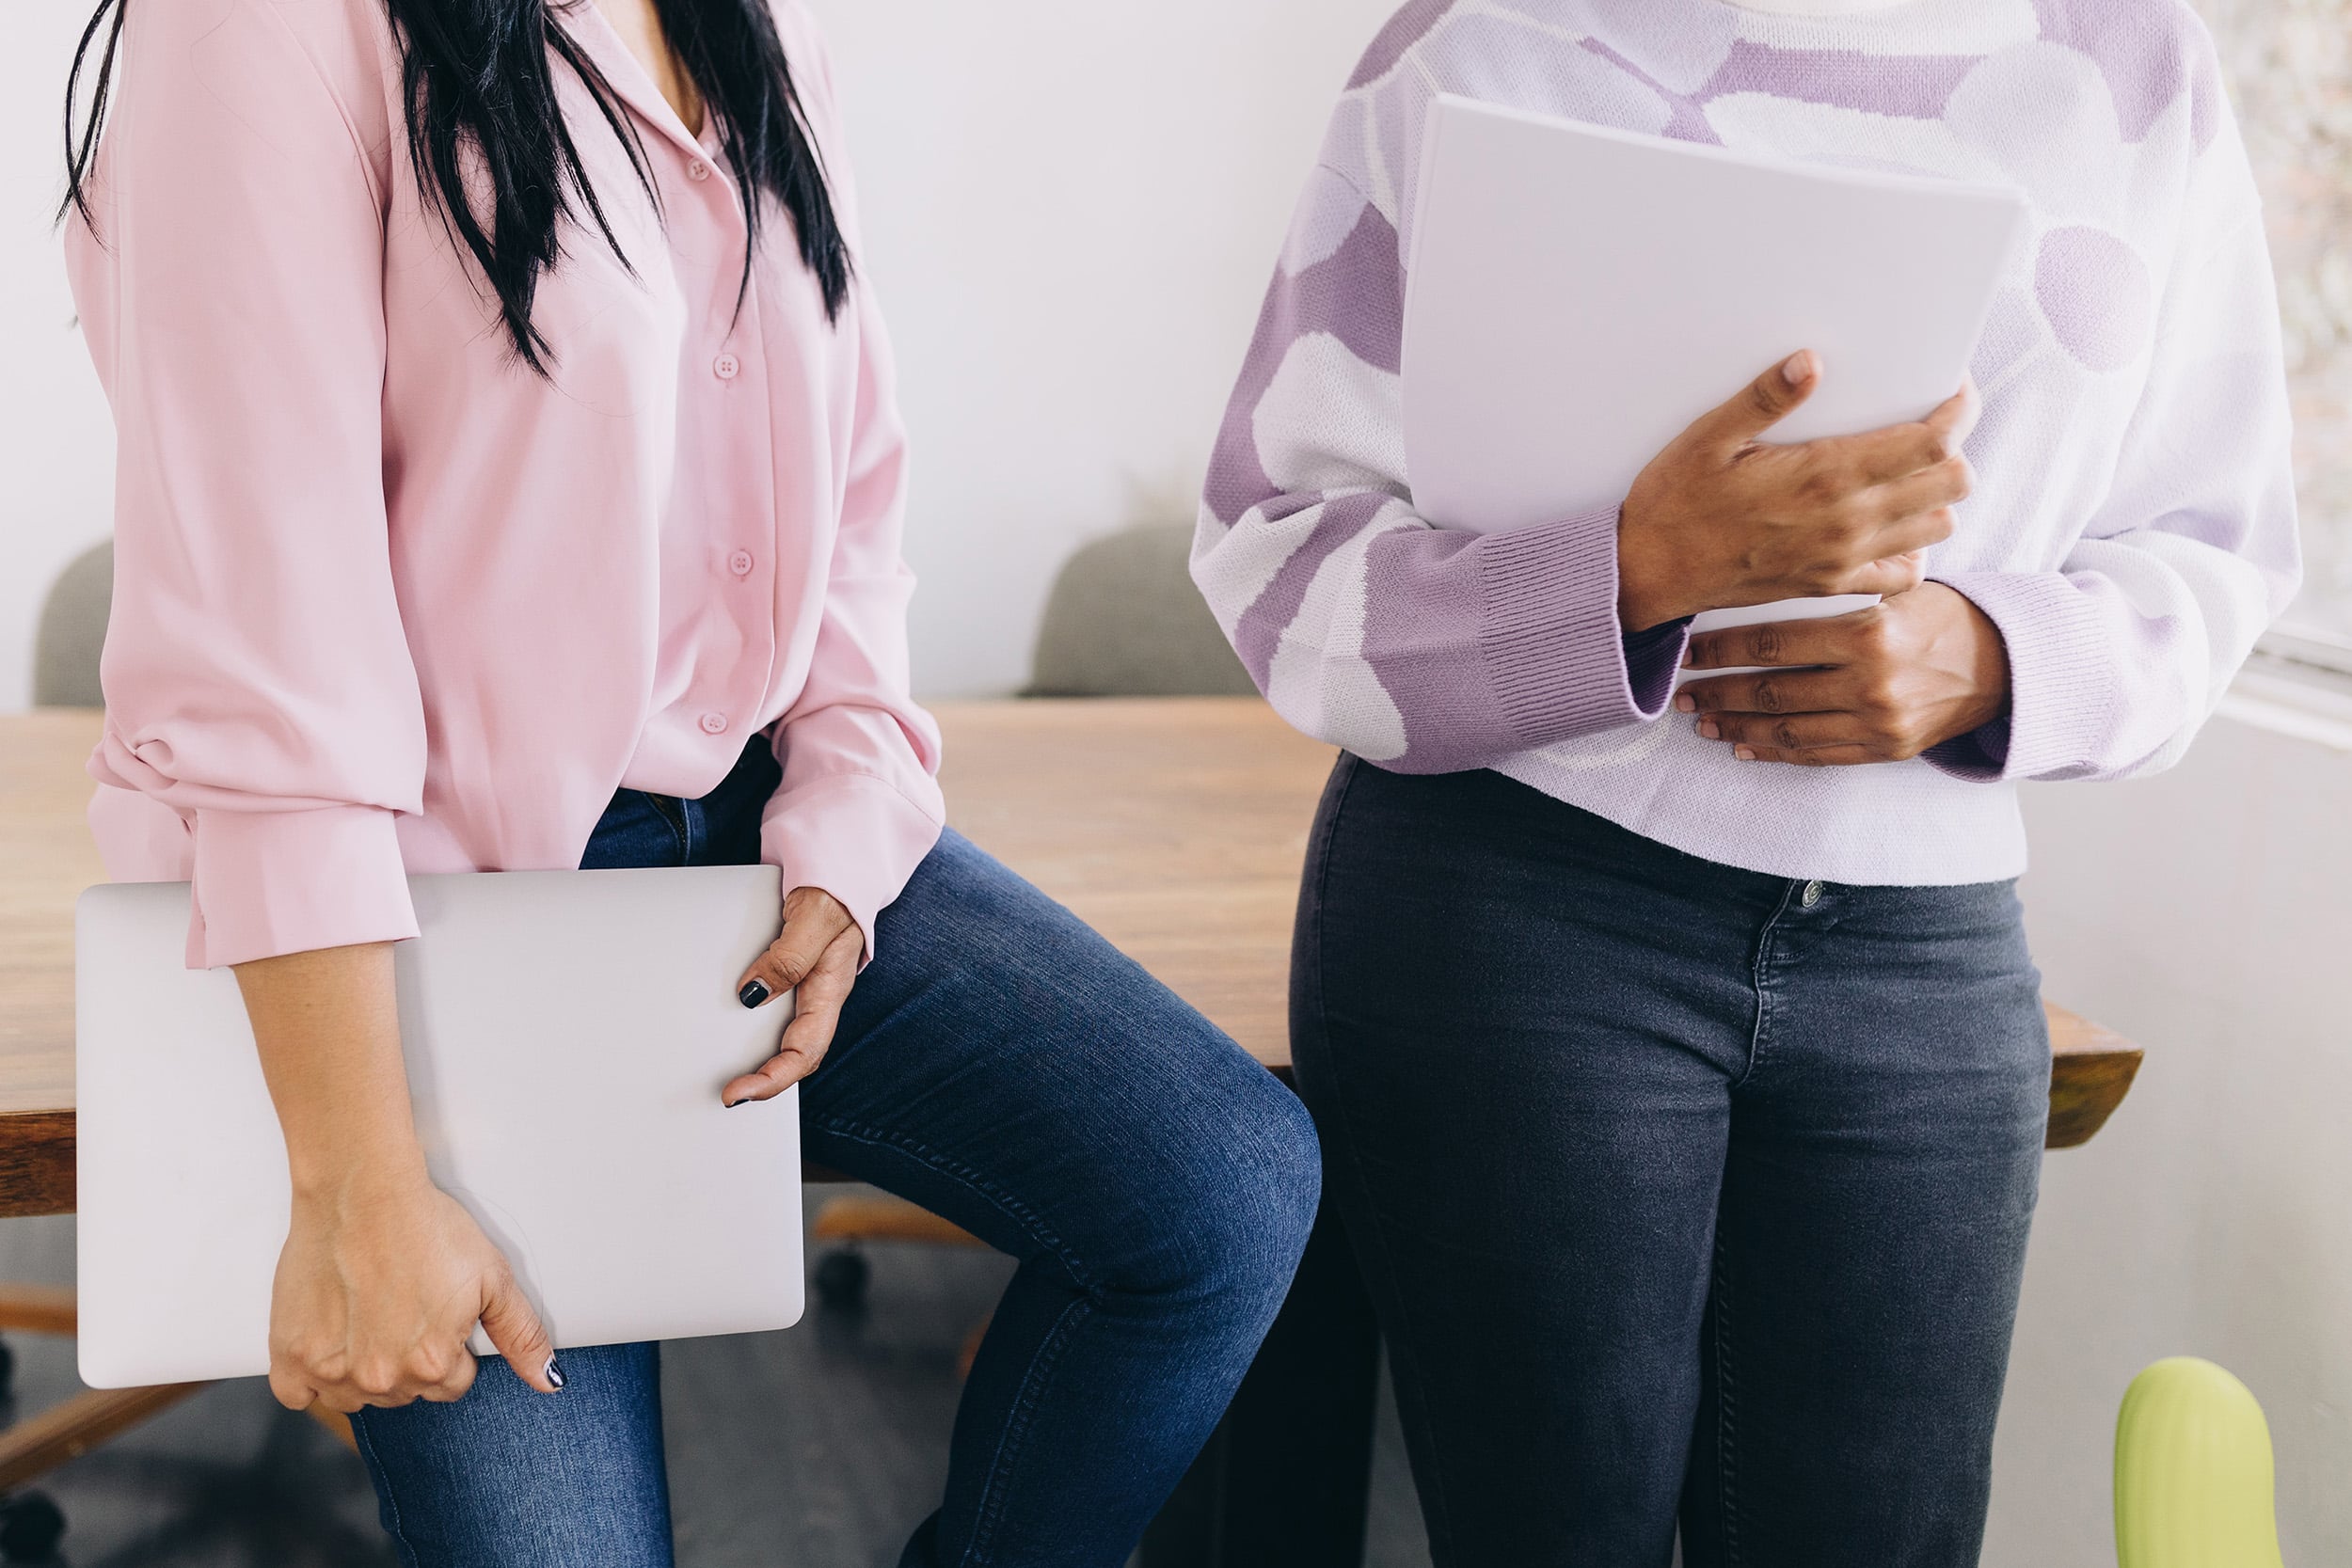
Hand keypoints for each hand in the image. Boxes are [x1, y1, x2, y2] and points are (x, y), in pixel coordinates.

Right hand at [270, 1168, 558, 1413]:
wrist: (362, 1192)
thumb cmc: (426, 1227)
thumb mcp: (494, 1278)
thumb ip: (521, 1336)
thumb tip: (548, 1382)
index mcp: (433, 1365)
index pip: (452, 1385)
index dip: (449, 1348)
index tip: (435, 1315)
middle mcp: (381, 1378)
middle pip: (404, 1392)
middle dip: (407, 1359)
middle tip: (400, 1308)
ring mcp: (330, 1371)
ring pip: (354, 1396)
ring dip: (362, 1370)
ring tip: (367, 1317)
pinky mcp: (288, 1357)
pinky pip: (298, 1394)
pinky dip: (311, 1375)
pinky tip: (330, 1337)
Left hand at [726, 885, 863, 1105]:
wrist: (837, 868)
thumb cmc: (834, 891)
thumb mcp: (815, 918)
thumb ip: (789, 957)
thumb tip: (752, 995)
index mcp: (829, 991)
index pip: (805, 1050)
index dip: (773, 1079)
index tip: (738, 1093)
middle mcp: (816, 996)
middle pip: (792, 1054)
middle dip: (762, 1081)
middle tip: (726, 1094)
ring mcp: (802, 988)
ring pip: (779, 1036)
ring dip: (754, 1059)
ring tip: (721, 1073)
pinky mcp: (786, 974)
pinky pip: (767, 1010)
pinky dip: (745, 1028)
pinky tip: (722, 1029)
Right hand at [1617, 351, 1976, 630]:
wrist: (1649, 574)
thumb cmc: (1674, 502)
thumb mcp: (1708, 439)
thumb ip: (1763, 399)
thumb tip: (1810, 361)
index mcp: (1825, 476)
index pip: (1931, 442)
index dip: (1958, 409)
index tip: (1951, 388)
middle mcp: (1847, 521)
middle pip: (1951, 482)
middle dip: (1955, 446)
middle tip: (1932, 423)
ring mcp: (1843, 559)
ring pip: (1938, 525)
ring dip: (1937, 494)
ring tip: (1910, 469)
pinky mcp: (1830, 585)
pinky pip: (1902, 574)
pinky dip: (1912, 548)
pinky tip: (1889, 525)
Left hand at [1676, 584, 2010, 765]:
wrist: (2005, 664)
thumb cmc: (1941, 616)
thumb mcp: (1895, 591)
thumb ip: (1837, 593)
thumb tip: (1762, 579)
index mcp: (1867, 634)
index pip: (1773, 644)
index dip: (1720, 649)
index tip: (1685, 650)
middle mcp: (1870, 683)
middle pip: (1771, 691)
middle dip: (1717, 692)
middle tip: (1679, 693)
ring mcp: (1877, 722)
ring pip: (1788, 729)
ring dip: (1737, 727)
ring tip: (1701, 722)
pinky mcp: (1885, 750)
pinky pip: (1817, 755)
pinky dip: (1776, 752)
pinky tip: (1744, 748)